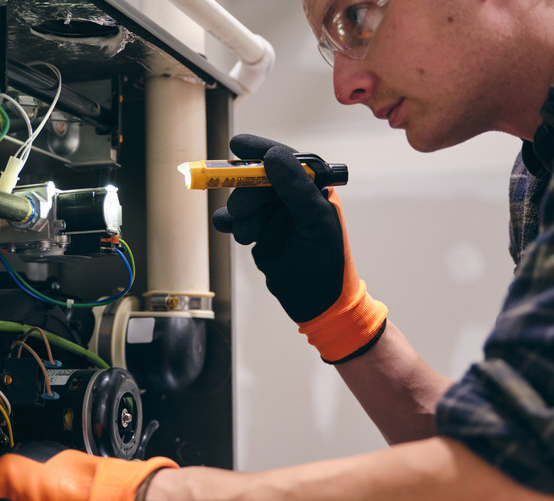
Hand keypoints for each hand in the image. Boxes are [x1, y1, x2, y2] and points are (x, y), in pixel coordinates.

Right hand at [213, 134, 386, 362]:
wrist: (316, 303)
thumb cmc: (325, 261)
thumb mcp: (315, 221)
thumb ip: (296, 187)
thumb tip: (273, 156)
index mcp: (310, 188)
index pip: (282, 160)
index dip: (259, 150)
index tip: (236, 144)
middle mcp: (290, 199)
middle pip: (255, 181)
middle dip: (247, 195)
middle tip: (245, 213)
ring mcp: (272, 217)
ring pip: (242, 202)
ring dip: (241, 217)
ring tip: (250, 237)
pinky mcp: (259, 235)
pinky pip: (234, 221)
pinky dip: (228, 223)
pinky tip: (227, 227)